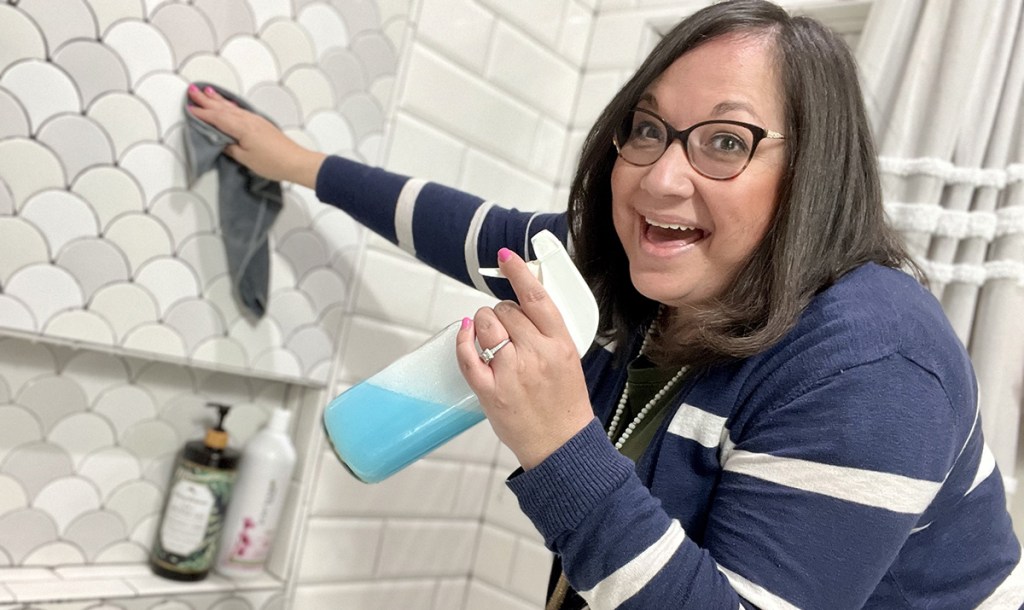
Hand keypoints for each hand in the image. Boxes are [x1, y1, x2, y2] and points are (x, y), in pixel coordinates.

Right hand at [186, 84, 325, 187]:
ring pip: (232, 107)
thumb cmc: (272, 163)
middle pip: (223, 108)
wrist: (296, 162)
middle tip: (192, 91)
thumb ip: (231, 148)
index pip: (217, 118)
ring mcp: (256, 120)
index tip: (189, 108)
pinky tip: (228, 103)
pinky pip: (240, 110)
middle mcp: (248, 120)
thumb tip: (220, 140)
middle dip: (206, 100)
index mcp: (242, 128)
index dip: (202, 114)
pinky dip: (230, 105)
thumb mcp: (246, 159)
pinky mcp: (261, 123)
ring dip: (217, 99)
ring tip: (206, 91)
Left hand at [455, 248, 593, 469]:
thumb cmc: (565, 403)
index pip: (536, 297)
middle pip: (505, 310)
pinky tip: (466, 336)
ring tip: (492, 339)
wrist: (562, 445)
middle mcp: (535, 355)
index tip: (505, 257)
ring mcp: (510, 373)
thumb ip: (547, 330)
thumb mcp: (568, 358)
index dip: (518, 272)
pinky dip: (463, 341)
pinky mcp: (490, 391)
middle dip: (501, 312)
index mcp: (559, 344)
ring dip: (483, 324)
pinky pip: (468, 355)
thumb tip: (524, 300)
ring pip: (485, 325)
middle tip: (507, 328)